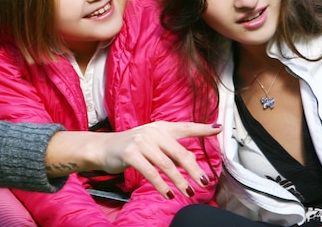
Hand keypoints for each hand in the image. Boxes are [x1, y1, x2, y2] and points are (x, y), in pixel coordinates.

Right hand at [45, 121, 221, 198]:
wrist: (104, 148)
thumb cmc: (132, 147)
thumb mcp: (152, 141)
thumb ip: (170, 146)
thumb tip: (191, 161)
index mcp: (161, 128)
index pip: (185, 127)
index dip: (202, 128)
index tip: (217, 128)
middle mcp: (153, 132)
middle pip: (179, 152)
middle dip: (194, 169)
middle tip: (204, 183)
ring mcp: (141, 142)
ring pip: (166, 165)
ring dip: (179, 181)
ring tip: (188, 192)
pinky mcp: (130, 154)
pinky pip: (150, 172)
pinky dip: (161, 185)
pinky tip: (168, 194)